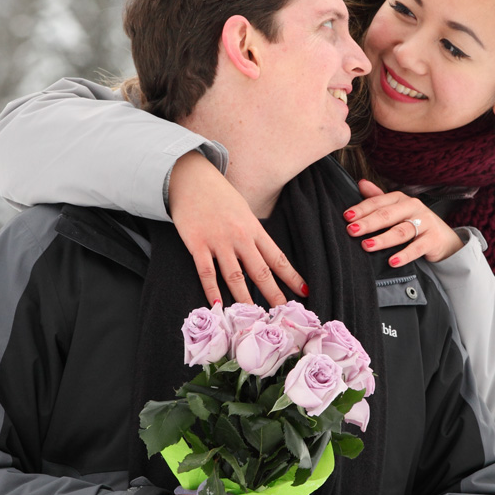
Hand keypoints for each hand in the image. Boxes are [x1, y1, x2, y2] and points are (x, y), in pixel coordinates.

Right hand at [168, 151, 307, 306]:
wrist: (190, 177)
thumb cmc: (218, 195)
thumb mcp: (243, 211)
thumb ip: (252, 233)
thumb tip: (264, 256)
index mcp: (254, 228)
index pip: (277, 257)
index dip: (291, 276)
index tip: (304, 291)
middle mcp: (239, 236)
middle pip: (260, 271)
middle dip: (274, 294)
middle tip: (284, 313)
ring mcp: (218, 241)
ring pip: (235, 276)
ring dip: (245, 299)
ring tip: (253, 317)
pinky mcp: (197, 244)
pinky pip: (206, 272)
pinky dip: (212, 291)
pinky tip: (218, 307)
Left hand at [344, 179, 464, 265]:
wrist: (444, 238)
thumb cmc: (415, 222)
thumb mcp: (397, 209)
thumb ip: (378, 198)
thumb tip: (361, 183)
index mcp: (401, 199)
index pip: (378, 202)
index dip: (361, 209)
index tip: (346, 217)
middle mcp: (413, 207)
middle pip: (388, 215)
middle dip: (368, 223)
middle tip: (352, 230)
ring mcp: (425, 223)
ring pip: (401, 231)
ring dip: (383, 239)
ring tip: (367, 246)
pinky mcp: (433, 239)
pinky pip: (417, 248)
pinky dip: (404, 255)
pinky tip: (392, 262)